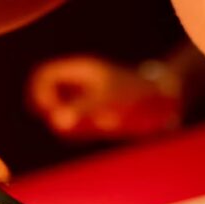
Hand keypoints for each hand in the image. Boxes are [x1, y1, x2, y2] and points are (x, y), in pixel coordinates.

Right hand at [27, 55, 182, 140]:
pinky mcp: (93, 113)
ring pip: (60, 113)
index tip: (52, 112)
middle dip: (54, 113)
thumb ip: (81, 111)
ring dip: (69, 125)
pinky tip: (100, 129)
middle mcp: (79, 83)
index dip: (40, 95)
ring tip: (93, 126)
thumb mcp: (108, 103)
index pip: (42, 77)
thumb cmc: (137, 98)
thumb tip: (56, 122)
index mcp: (79, 71)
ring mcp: (85, 97)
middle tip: (72, 125)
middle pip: (46, 96)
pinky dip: (80, 131)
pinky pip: (75, 123)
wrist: (165, 104)